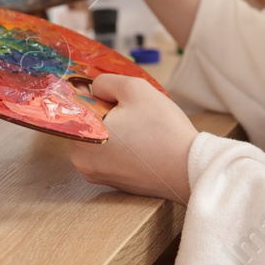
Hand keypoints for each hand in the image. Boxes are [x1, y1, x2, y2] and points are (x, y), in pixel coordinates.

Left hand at [69, 74, 196, 201]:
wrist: (189, 170)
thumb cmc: (163, 130)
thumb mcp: (135, 89)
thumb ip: (106, 82)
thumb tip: (94, 88)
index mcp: (81, 139)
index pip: (75, 106)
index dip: (93, 94)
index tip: (110, 92)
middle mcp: (82, 162)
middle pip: (86, 124)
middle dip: (105, 112)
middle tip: (132, 110)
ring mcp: (97, 175)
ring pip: (98, 139)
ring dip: (115, 128)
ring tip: (141, 127)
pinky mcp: (113, 183)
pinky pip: (110, 155)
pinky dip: (122, 146)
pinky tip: (143, 142)